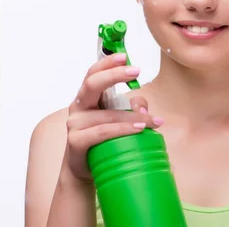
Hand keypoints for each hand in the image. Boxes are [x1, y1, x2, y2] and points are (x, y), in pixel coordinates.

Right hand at [62, 53, 162, 182]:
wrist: (84, 172)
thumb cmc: (101, 143)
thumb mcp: (118, 121)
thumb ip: (130, 109)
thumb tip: (142, 104)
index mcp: (86, 98)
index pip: (93, 73)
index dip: (107, 63)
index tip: (125, 56)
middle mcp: (78, 107)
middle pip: (92, 84)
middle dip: (114, 75)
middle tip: (136, 70)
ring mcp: (75, 124)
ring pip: (106, 114)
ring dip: (133, 116)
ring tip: (153, 121)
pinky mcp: (76, 141)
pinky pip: (102, 132)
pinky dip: (122, 130)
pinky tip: (139, 129)